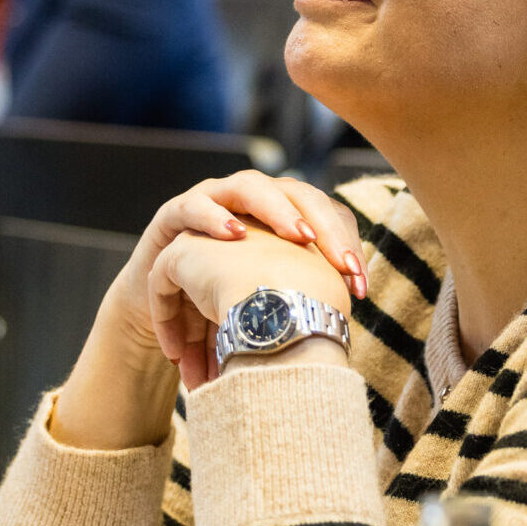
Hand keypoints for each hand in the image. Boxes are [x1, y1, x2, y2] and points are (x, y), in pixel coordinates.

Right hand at [53, 173, 363, 448]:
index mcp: (282, 217)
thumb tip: (341, 338)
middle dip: (322, 224)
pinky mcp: (173, 214)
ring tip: (298, 236)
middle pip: (297, 194)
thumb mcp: (266, 314)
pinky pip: (192, 208)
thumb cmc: (222, 310)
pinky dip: (212, 219)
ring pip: (248, 187)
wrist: (166, 316)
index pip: (326, 217)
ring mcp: (214, 201)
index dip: (346, 245)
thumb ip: (296, 310)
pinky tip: (234, 234)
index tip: (359, 285)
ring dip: (274, 210)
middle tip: (339, 259)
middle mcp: (251, 201)